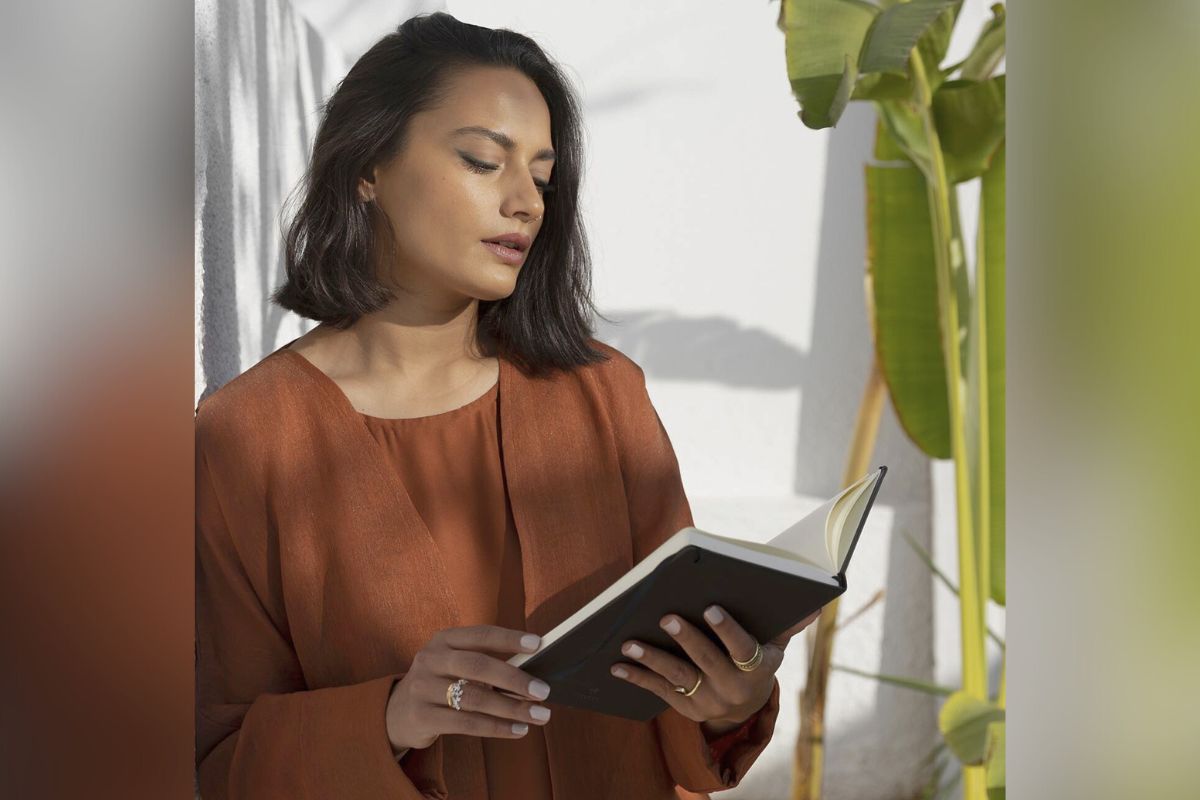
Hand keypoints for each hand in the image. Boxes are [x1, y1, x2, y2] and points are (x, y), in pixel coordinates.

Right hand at [385, 625, 552, 754]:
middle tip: (543, 691)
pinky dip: (496, 727)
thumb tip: (532, 672)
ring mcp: (423, 688)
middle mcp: (431, 659)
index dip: (510, 638)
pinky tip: (518, 730)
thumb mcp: (454, 665)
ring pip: (474, 698)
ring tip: (538, 716)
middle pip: (478, 666)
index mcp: (443, 640)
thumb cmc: (440, 684)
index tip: (538, 643)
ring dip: (511, 708)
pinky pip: (466, 723)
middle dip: (514, 678)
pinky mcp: (422, 716)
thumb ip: (484, 663)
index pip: (481, 634)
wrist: (395, 713)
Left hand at [609, 605, 823, 731]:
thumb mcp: (775, 644)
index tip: (710, 608)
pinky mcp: (686, 708)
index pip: (742, 649)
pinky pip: (658, 692)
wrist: (746, 706)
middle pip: (706, 663)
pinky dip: (637, 678)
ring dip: (652, 661)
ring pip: (678, 678)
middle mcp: (732, 689)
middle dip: (685, 639)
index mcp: (756, 669)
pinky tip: (616, 666)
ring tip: (630, 643)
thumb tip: (815, 604)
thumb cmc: (758, 658)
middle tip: (666, 616)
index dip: (727, 630)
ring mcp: (707, 701)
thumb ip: (787, 624)